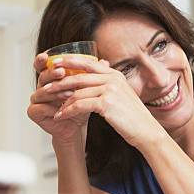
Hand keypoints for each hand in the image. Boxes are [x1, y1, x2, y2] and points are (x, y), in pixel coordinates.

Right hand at [27, 53, 107, 144]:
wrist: (78, 126)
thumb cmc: (81, 106)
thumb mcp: (87, 89)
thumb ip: (92, 75)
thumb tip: (104, 61)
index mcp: (51, 78)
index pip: (43, 65)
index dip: (42, 60)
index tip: (46, 55)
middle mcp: (41, 86)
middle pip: (43, 77)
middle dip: (52, 74)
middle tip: (61, 72)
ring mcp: (36, 99)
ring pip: (42, 92)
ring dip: (56, 92)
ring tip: (69, 93)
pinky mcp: (34, 112)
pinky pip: (40, 107)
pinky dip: (50, 107)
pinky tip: (60, 109)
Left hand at [45, 56, 164, 148]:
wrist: (146, 131)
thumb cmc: (133, 117)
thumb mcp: (121, 96)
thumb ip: (107, 86)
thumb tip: (90, 83)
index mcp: (115, 75)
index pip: (88, 63)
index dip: (69, 61)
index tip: (55, 63)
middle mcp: (112, 79)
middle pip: (79, 76)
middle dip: (60, 82)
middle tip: (46, 87)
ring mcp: (110, 90)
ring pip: (77, 92)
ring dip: (62, 100)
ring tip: (53, 107)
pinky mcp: (106, 103)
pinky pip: (80, 105)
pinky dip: (68, 111)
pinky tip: (61, 116)